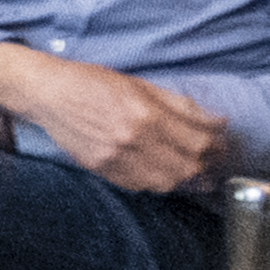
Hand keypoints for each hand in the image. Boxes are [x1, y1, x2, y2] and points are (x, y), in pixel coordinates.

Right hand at [0, 48, 228, 195]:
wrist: (48, 95)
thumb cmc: (94, 82)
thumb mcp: (141, 84)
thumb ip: (180, 105)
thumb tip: (215, 121)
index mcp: (147, 114)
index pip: (198, 139)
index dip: (217, 144)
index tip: (222, 141)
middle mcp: (133, 141)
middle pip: (187, 166)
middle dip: (206, 164)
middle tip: (214, 159)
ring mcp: (116, 160)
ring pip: (167, 182)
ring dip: (185, 178)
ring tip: (194, 170)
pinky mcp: (102, 170)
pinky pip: (140, 186)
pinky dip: (158, 182)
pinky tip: (163, 173)